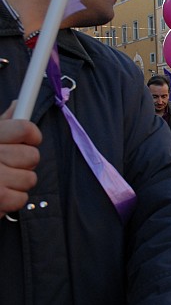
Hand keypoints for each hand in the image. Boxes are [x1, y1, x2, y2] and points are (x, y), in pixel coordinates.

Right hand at [0, 102, 42, 216]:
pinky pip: (22, 198)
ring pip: (30, 179)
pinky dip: (12, 200)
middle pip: (32, 156)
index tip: (29, 140)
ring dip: (17, 183)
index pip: (25, 129)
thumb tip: (19, 104)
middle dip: (23, 163)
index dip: (32, 135)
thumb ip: (3, 124)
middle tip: (7, 165)